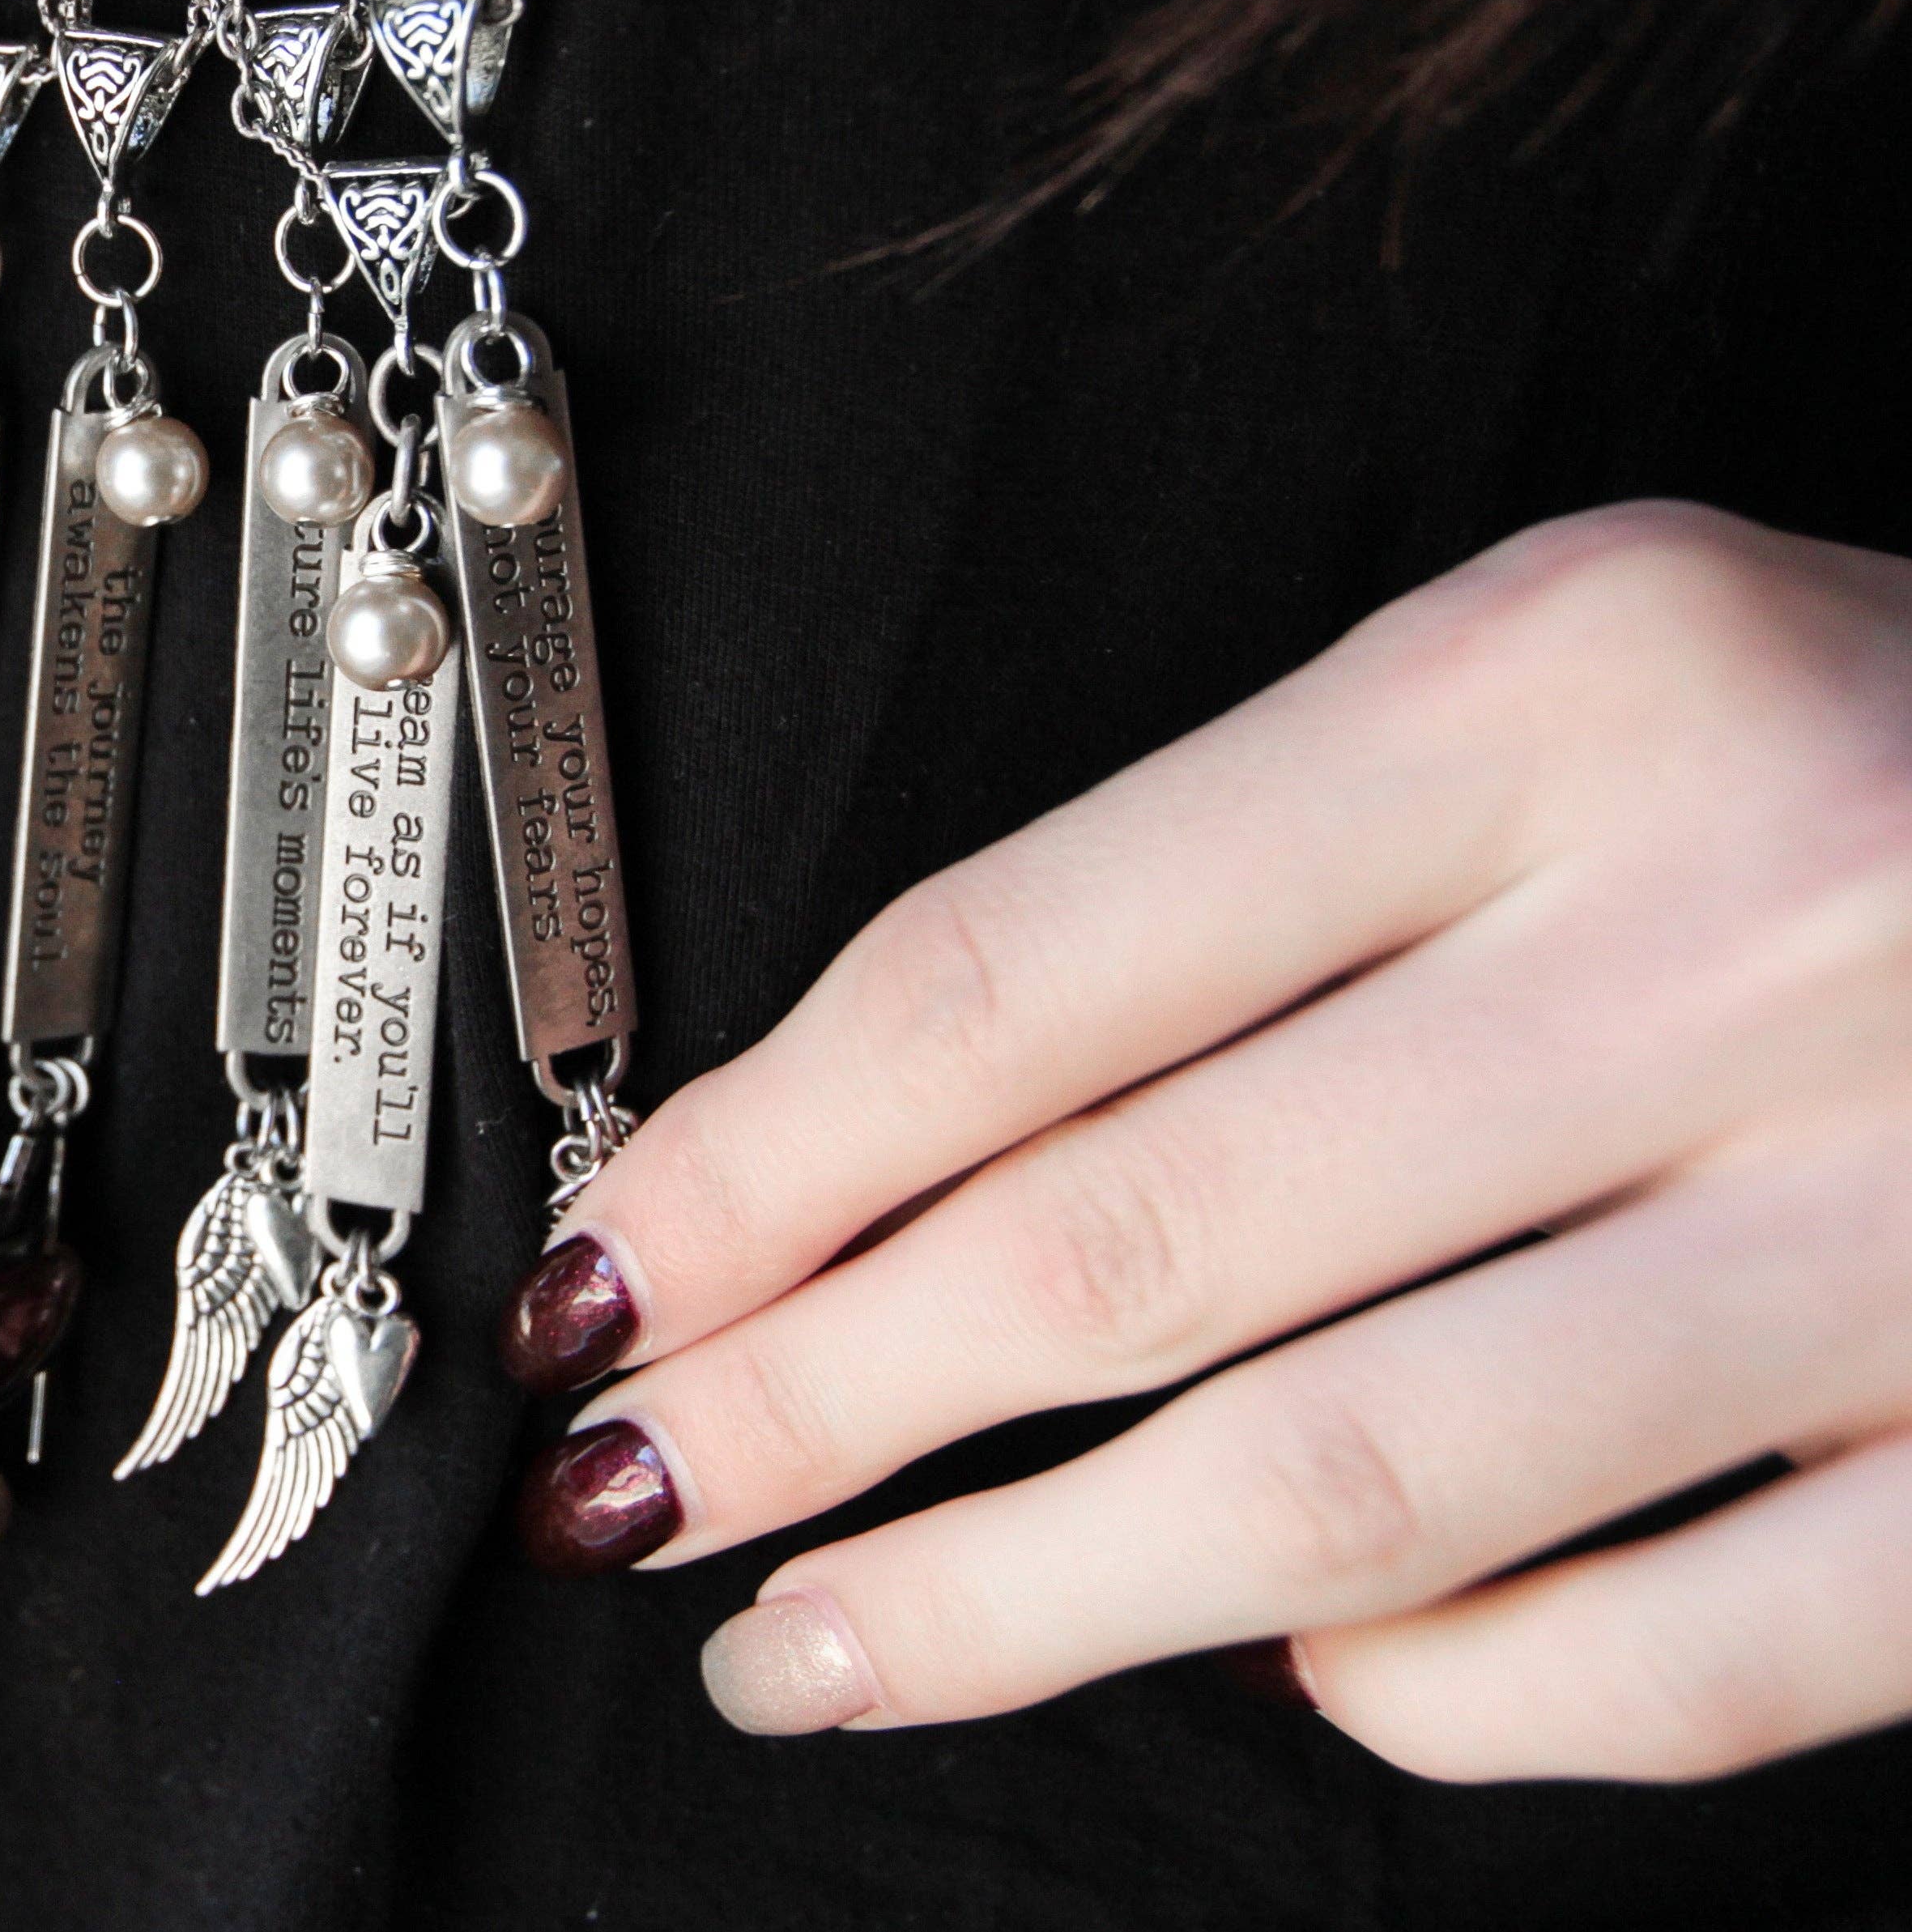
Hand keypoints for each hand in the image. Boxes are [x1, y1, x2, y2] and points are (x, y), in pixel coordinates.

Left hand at [505, 501, 1911, 1784]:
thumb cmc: (1844, 764)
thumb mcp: (1538, 703)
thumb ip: (1233, 912)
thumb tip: (875, 1193)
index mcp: (1560, 686)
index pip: (1020, 973)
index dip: (755, 1166)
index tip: (603, 1289)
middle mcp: (1732, 932)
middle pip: (1130, 1248)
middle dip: (819, 1409)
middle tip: (641, 1499)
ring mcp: (1907, 1211)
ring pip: (1345, 1490)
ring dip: (1021, 1601)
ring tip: (816, 1649)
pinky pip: (1664, 1663)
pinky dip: (1436, 1698)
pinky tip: (1303, 1671)